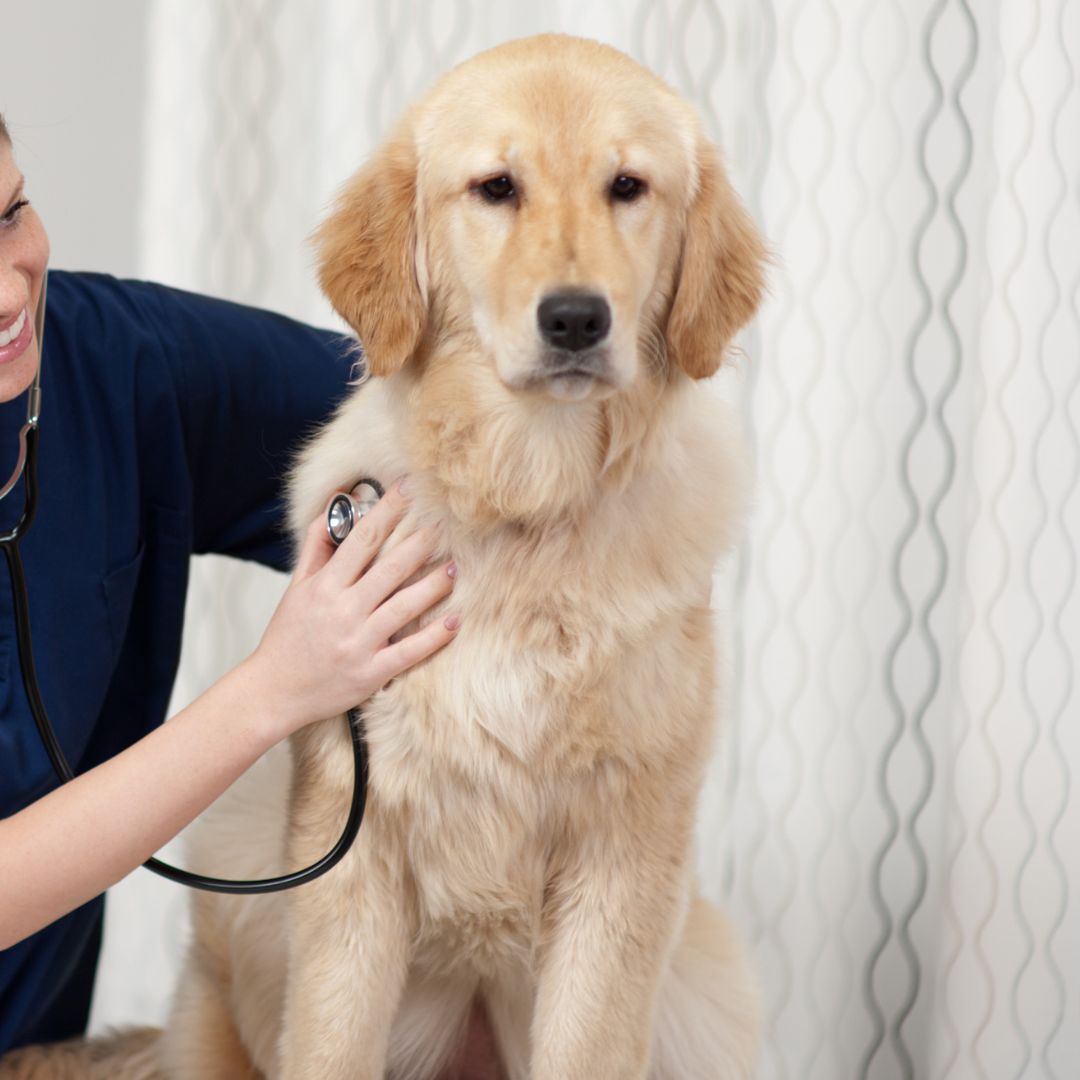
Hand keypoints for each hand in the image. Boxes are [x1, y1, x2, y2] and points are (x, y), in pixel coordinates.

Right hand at [244, 478, 457, 739]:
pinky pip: (409, 652)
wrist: (273, 691)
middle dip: (421, 543)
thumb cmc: (287, 636)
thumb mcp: (297, 586)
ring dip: (434, 585)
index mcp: (325, 586)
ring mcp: (359, 642)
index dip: (389, 510)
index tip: (410, 490)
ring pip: (405, 607)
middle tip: (445, 524)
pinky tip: (454, 621)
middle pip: (390, 568)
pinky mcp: (371, 673)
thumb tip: (339, 505)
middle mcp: (343, 610)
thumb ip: (318, 545)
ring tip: (454, 568)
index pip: (363, 538)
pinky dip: (434, 637)